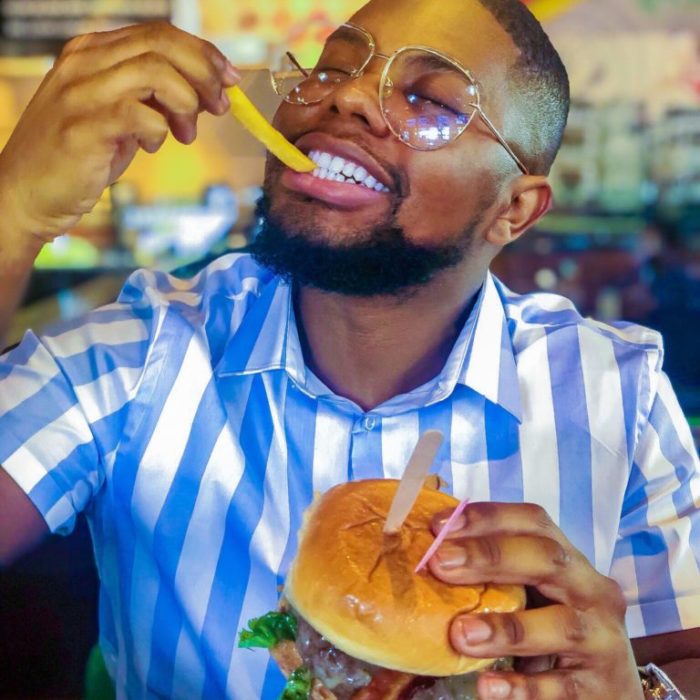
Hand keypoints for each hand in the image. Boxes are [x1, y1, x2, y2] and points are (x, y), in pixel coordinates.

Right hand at [0, 21, 238, 249]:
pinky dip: (159, 130)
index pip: (160, 34)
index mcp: (94, 51)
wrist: (27, 193)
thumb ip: (152, 98)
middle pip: (163, 44)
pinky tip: (152, 145)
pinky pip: (140, 115)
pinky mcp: (84, 127)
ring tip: (186, 134)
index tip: (229, 79)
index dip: (203, 54)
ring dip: (186, 103)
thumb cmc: (80, 156)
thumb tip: (204, 91)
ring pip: (155, 73)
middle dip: (204, 74)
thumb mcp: (120, 116)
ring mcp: (81, 92)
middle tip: (219, 107)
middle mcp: (85, 62)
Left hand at [429, 502, 642, 699]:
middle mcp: (592, 590)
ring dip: (508, 628)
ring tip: (460, 634)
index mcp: (568, 560)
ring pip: (561, 625)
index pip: (533, 522)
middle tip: (440, 563)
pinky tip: (487, 687)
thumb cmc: (553, 634)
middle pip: (547, 559)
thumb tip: (426, 557)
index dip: (487, 518)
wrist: (606, 694)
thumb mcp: (530, 596)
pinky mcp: (603, 688)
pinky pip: (563, 688)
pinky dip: (524, 688)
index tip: (438, 526)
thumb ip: (494, 577)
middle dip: (490, 556)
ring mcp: (603, 639)